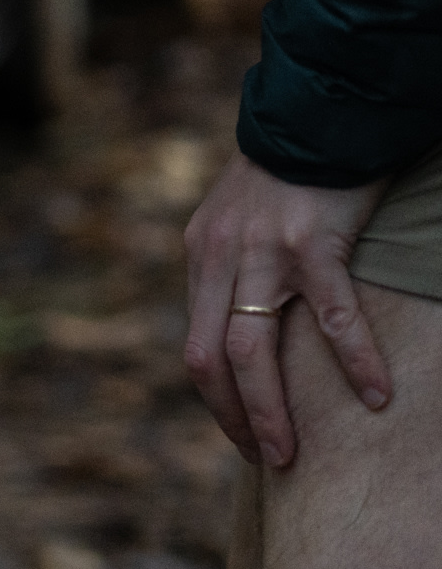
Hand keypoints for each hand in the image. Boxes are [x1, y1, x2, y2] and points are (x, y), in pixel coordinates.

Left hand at [181, 149, 390, 466]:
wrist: (321, 109)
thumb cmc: (291, 170)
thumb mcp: (240, 218)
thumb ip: (237, 266)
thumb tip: (246, 317)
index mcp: (201, 256)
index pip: (192, 346)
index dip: (213, 396)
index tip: (236, 431)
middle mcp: (220, 258)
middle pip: (208, 360)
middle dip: (231, 417)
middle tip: (262, 459)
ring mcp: (263, 253)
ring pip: (252, 351)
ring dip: (270, 409)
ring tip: (292, 452)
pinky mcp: (312, 243)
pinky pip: (331, 317)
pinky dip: (353, 361)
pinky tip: (376, 396)